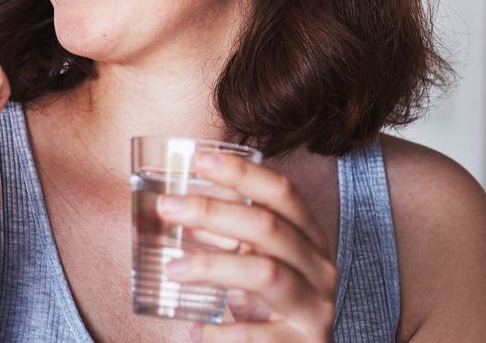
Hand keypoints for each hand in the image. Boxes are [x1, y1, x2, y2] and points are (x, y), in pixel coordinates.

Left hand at [157, 153, 336, 341]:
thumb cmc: (270, 306)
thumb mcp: (260, 263)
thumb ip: (233, 235)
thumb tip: (176, 204)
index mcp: (310, 238)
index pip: (283, 193)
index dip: (243, 173)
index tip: (199, 160)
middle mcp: (320, 268)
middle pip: (268, 226)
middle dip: (212, 211)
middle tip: (166, 207)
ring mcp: (315, 309)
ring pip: (264, 273)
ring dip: (211, 265)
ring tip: (171, 268)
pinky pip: (257, 337)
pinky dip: (221, 333)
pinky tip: (195, 329)